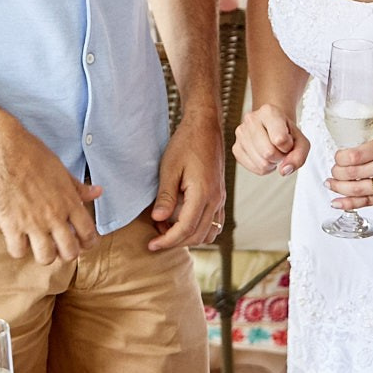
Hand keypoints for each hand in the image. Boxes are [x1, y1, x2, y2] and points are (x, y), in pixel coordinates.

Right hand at [0, 124, 102, 264]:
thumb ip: (78, 187)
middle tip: (60, 246)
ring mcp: (32, 222)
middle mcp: (54, 215)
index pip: (88, 233)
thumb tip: (97, 192)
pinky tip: (19, 239)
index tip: (83, 243)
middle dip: (68, 253)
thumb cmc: (33, 154)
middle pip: (69, 252)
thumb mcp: (61, 170)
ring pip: (46, 257)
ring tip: (40, 245)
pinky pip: (18, 251)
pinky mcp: (11, 224)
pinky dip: (19, 249)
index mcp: (69, 201)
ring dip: (45, 255)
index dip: (88, 243)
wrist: (4, 149)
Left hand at [147, 110, 225, 250]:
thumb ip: (166, 196)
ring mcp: (221, 198)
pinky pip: (215, 223)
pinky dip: (200, 230)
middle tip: (155, 237)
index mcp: (203, 193)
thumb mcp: (169, 168)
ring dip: (189, 237)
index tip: (152, 245)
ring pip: (209, 232)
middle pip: (198, 235)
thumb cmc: (185, 144)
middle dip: (176, 242)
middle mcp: (216, 199)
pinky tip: (182, 222)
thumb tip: (158, 219)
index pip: (186, 229)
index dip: (167, 241)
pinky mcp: (220, 195)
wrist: (205, 127)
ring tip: (167, 228)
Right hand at [232, 104, 308, 176]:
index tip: (287, 140)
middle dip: (279, 157)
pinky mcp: (236, 147)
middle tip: (280, 149)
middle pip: (268, 153)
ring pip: (261, 163)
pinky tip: (264, 156)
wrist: (273, 126)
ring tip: (272, 151)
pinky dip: (263, 168)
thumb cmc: (287, 132)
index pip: (280, 139)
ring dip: (272, 163)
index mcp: (269, 111)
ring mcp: (241, 133)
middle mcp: (251, 119)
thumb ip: (299, 156)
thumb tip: (284, 170)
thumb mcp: (301, 141)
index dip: (288, 146)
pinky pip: (253, 168)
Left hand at [329, 130, 372, 209]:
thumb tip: (345, 158)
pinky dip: (351, 203)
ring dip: (340, 189)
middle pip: (353, 173)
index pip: (354, 155)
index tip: (337, 158)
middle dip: (337, 174)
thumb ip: (372, 149)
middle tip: (333, 172)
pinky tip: (338, 202)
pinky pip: (371, 202)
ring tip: (331, 185)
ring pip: (359, 190)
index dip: (339, 158)